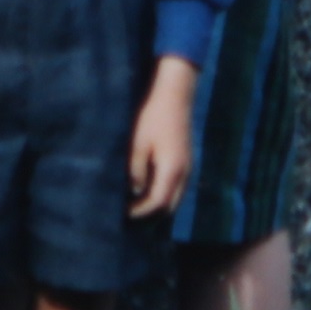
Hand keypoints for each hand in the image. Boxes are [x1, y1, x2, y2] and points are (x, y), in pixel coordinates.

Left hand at [128, 59, 197, 215]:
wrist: (175, 94)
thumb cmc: (152, 117)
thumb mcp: (138, 143)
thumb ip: (136, 170)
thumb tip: (134, 193)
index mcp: (172, 170)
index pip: (157, 203)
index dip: (140, 212)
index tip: (122, 214)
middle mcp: (184, 173)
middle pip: (169, 206)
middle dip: (150, 214)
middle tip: (128, 215)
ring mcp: (187, 167)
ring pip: (175, 198)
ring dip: (157, 205)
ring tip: (135, 205)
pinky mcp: (186, 161)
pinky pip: (176, 188)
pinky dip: (163, 195)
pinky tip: (147, 190)